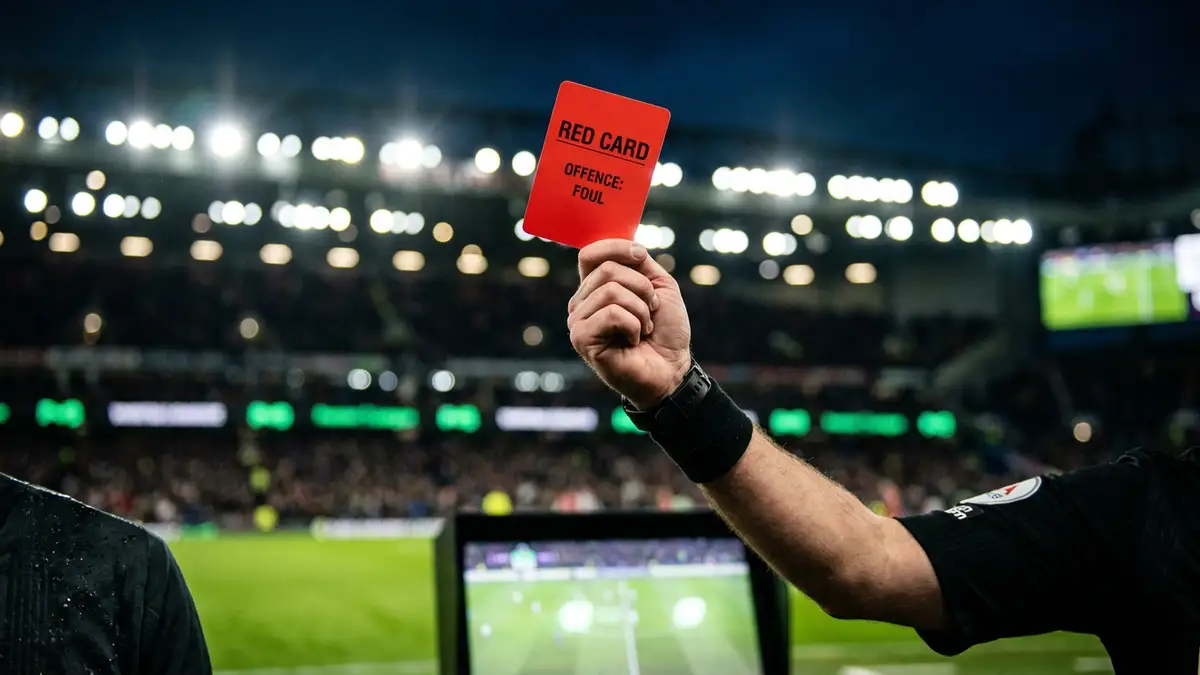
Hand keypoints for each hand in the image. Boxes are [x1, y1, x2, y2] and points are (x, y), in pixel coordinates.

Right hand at [568, 239, 691, 409]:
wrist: (672, 368)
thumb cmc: (665, 331)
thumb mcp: (659, 286)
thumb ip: (640, 263)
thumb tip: (628, 245)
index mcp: (595, 288)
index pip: (590, 253)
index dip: (615, 247)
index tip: (641, 256)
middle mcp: (581, 303)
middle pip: (606, 269)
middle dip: (641, 287)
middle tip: (651, 311)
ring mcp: (578, 321)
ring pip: (611, 290)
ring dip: (641, 310)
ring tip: (644, 328)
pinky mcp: (581, 339)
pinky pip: (611, 313)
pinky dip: (634, 325)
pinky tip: (633, 340)